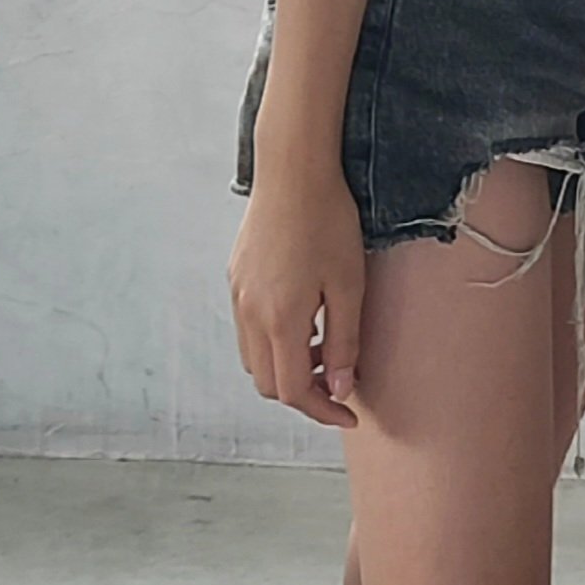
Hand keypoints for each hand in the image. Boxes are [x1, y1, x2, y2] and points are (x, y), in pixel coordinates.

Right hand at [229, 164, 365, 423]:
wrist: (292, 172)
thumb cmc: (328, 222)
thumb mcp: (349, 286)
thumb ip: (343, 343)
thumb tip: (339, 388)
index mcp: (280, 319)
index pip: (292, 391)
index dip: (321, 410)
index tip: (347, 412)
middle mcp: (250, 313)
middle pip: (267, 382)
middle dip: (301, 392)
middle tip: (336, 380)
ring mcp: (237, 296)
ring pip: (253, 359)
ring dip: (285, 367)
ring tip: (322, 346)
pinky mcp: (235, 279)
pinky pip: (248, 330)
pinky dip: (272, 341)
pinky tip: (303, 318)